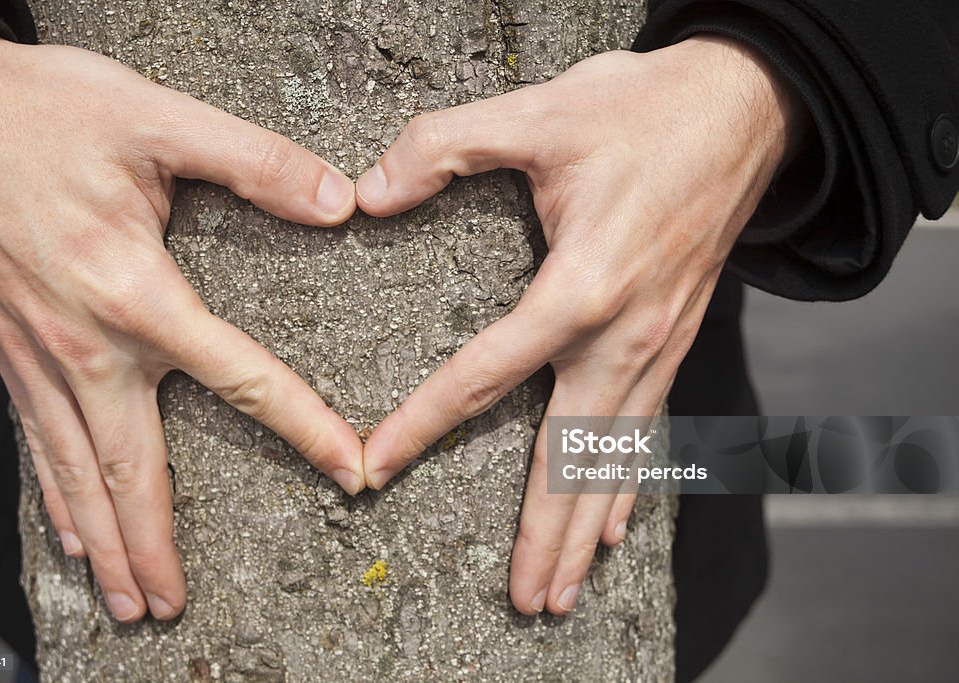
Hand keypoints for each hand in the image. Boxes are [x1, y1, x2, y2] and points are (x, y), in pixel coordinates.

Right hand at [0, 32, 363, 621]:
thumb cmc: (32, 112)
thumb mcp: (155, 118)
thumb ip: (253, 162)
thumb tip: (334, 198)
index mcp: (135, 292)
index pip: (242, 378)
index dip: (304, 429)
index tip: (345, 471)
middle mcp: (84, 343)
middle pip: (134, 467)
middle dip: (157, 545)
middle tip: (174, 604)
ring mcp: (38, 355)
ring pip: (75, 472)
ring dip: (103, 543)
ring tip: (125, 600)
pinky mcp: (8, 349)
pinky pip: (34, 442)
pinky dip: (54, 497)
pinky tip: (67, 531)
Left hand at [357, 36, 804, 614]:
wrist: (745, 107)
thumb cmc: (646, 110)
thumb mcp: (538, 111)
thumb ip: (444, 145)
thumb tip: (371, 190)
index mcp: (581, 285)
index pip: (485, 372)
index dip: (424, 424)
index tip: (376, 468)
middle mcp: (624, 333)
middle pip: (572, 455)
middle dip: (546, 534)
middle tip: (526, 600)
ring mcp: (658, 344)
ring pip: (616, 458)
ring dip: (590, 529)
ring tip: (565, 592)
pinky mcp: (675, 338)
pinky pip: (650, 430)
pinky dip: (631, 484)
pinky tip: (621, 526)